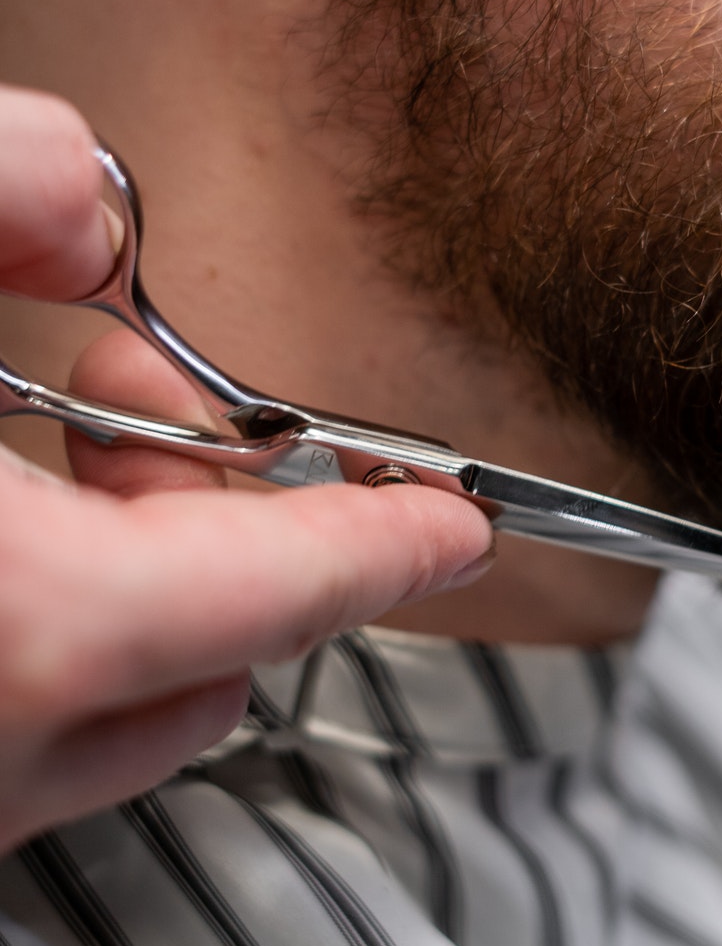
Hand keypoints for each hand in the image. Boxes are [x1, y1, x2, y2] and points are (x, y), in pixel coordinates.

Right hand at [0, 86, 492, 853]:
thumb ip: (1, 187)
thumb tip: (98, 217)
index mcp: (20, 629)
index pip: (280, 593)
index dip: (385, 544)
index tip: (453, 519)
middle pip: (210, 679)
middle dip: (221, 555)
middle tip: (124, 411)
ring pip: (105, 736)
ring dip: (124, 620)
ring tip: (36, 481)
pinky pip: (8, 758)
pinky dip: (31, 664)